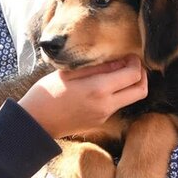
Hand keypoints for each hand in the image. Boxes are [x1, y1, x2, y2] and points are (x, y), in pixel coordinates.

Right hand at [18, 56, 146, 138]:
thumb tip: (120, 62)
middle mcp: (106, 105)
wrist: (35, 122)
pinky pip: (116, 105)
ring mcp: (104, 116)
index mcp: (98, 89)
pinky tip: (102, 86)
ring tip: (116, 74)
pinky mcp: (100, 122)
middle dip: (141, 75)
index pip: (133, 74)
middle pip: (141, 90)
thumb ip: (98, 67)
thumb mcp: (70, 72)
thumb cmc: (47, 93)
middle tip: (131, 65)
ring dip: (129, 85)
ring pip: (130, 99)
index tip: (128, 56)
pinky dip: (117, 94)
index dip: (135, 62)